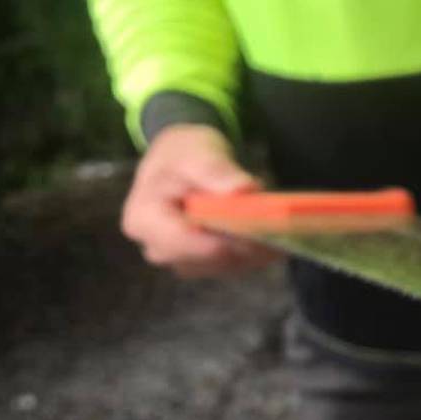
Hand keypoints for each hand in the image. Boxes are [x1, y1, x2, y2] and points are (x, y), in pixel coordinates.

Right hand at [122, 125, 278, 277]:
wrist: (181, 164)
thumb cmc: (182, 155)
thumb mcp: (195, 151)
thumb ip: (215, 170)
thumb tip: (244, 189)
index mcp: (144, 220)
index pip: (186, 243)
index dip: (224, 237)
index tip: (259, 223)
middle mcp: (158, 249)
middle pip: (210, 258)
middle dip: (245, 240)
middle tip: (275, 219)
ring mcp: (181, 261)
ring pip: (229, 265)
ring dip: (256, 247)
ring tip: (275, 222)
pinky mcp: (204, 266)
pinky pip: (237, 266)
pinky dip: (258, 252)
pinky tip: (273, 234)